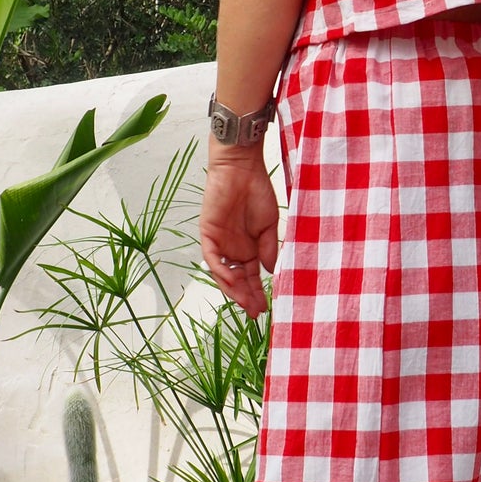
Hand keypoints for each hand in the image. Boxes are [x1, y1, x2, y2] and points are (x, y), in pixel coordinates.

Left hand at [200, 145, 279, 315]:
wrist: (242, 169)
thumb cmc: (258, 191)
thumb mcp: (269, 225)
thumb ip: (269, 249)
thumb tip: (272, 272)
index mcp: (249, 248)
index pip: (251, 277)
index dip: (257, 292)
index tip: (265, 308)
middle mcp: (233, 249)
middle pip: (238, 280)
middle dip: (246, 297)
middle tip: (256, 312)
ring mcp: (220, 243)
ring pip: (224, 274)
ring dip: (234, 290)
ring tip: (246, 303)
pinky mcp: (208, 234)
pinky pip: (212, 259)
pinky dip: (221, 272)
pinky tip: (233, 282)